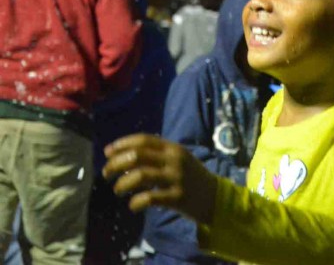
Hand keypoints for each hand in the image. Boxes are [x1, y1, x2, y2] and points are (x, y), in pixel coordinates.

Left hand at [102, 134, 216, 223]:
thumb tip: (121, 154)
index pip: (144, 140)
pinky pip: (150, 198)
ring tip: (117, 190)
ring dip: (122, 183)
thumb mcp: (178, 159)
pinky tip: (132, 205)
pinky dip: (135, 202)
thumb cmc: (190, 177)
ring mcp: (176, 178)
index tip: (107, 152)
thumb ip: (156, 155)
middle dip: (116, 163)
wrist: (215, 197)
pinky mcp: (177, 197)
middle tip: (106, 173)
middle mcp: (174, 160)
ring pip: (140, 176)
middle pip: (137, 156)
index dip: (122, 144)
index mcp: (173, 148)